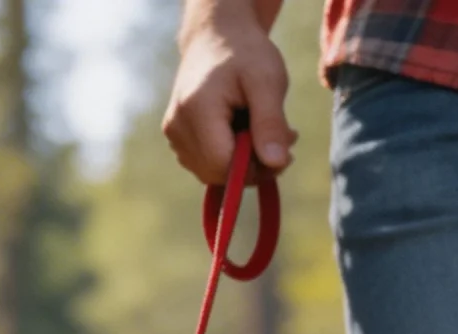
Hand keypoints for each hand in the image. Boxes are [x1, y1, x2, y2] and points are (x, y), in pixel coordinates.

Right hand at [163, 1, 295, 185]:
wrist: (215, 35)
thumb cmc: (245, 53)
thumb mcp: (267, 81)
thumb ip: (271, 123)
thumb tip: (277, 164)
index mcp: (196, 111)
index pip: (223, 166)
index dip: (256, 170)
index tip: (285, 155)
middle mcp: (177, 127)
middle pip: (217, 174)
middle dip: (252, 167)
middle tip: (282, 141)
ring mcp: (172, 134)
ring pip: (211, 172)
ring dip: (242, 162)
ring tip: (263, 131)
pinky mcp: (175, 137)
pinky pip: (205, 163)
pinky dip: (228, 156)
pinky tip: (244, 132)